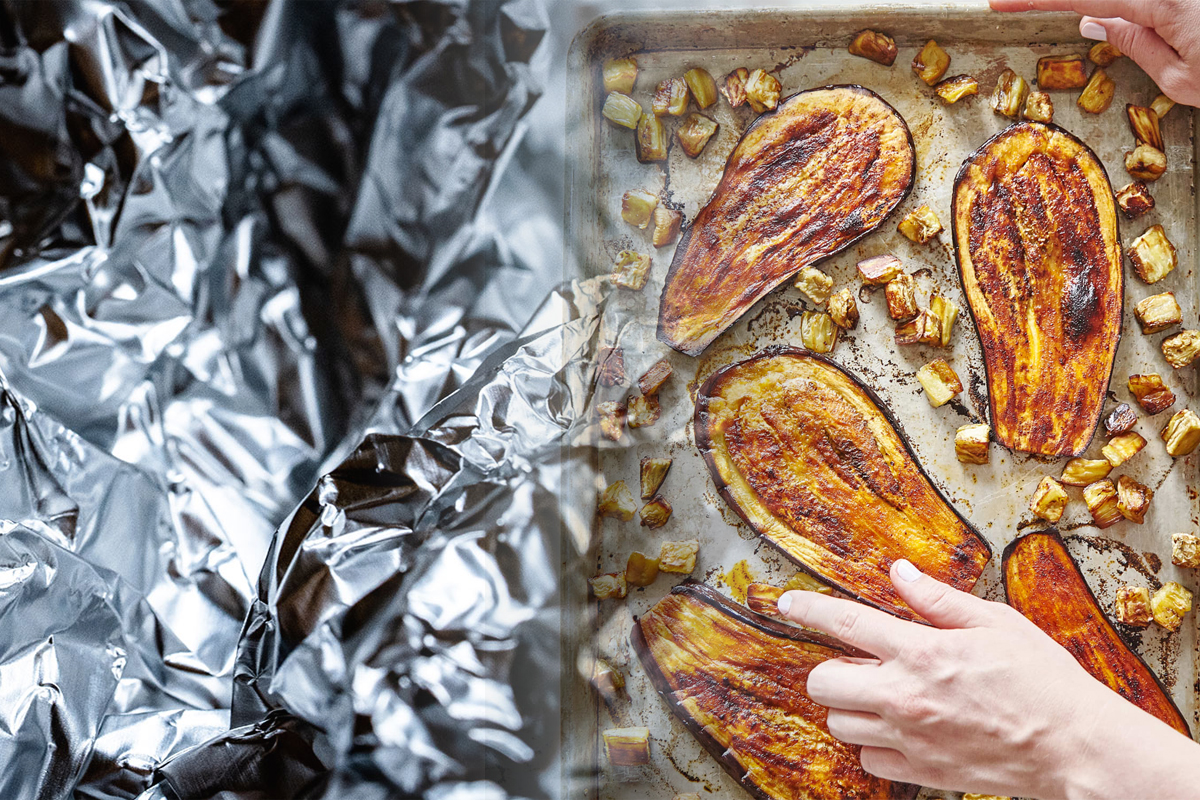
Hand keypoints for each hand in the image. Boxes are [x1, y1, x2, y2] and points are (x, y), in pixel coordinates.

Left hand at [777, 560, 1199, 799]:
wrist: (1077, 749)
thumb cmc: (1044, 681)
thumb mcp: (997, 622)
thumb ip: (939, 599)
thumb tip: (899, 574)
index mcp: (922, 651)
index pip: (844, 623)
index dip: (807, 609)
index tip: (786, 602)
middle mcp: (905, 696)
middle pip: (822, 681)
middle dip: (831, 667)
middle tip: (859, 662)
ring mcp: (909, 738)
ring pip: (839, 722)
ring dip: (851, 705)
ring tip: (883, 694)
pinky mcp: (921, 771)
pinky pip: (868, 759)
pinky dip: (875, 743)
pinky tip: (901, 728)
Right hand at [990, 0, 1199, 105]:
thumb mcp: (1180, 78)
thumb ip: (1135, 45)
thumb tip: (1092, 24)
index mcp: (1160, 2)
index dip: (1034, 1)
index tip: (1000, 4)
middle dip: (1051, 2)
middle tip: (1014, 6)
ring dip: (1087, 8)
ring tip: (1045, 12)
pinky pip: (1135, 0)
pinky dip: (1110, 7)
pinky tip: (1094, 16)